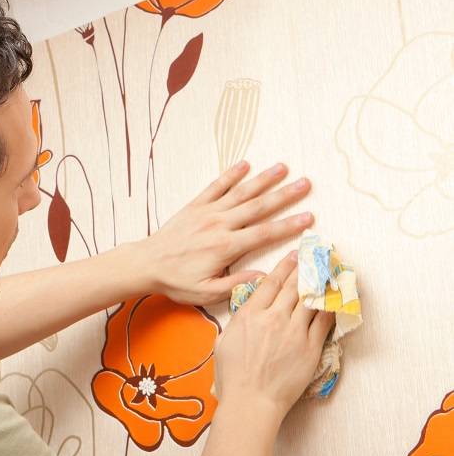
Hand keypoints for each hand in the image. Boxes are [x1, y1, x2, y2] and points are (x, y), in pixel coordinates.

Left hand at [138, 161, 312, 304]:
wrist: (147, 264)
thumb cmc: (176, 281)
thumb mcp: (206, 292)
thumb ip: (237, 284)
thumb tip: (264, 276)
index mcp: (225, 247)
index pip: (264, 233)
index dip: (288, 225)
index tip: (308, 217)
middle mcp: (219, 225)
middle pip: (258, 207)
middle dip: (284, 195)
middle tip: (306, 184)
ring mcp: (206, 212)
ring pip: (240, 192)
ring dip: (263, 179)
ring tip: (283, 167)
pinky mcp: (194, 206)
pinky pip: (215, 186)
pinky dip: (230, 175)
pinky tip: (245, 164)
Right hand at [212, 251, 334, 416]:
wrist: (251, 401)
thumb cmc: (233, 376)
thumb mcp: (225, 341)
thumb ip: (239, 320)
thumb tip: (250, 308)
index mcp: (249, 315)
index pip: (271, 283)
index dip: (284, 266)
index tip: (294, 255)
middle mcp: (273, 319)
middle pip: (293, 286)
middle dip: (305, 267)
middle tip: (316, 255)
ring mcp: (294, 333)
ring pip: (311, 299)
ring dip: (321, 282)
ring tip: (330, 270)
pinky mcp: (310, 348)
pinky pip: (324, 322)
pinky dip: (331, 307)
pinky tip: (336, 297)